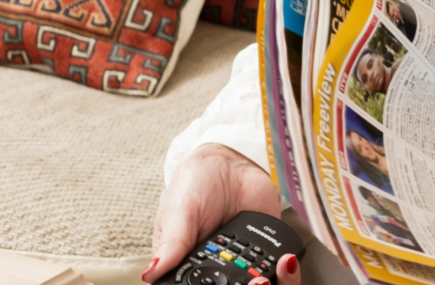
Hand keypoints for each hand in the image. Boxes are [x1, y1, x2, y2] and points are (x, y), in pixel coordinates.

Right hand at [145, 143, 299, 284]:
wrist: (231, 162)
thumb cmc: (195, 185)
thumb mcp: (179, 211)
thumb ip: (171, 243)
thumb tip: (150, 273)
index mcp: (185, 264)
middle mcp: (214, 267)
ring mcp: (242, 260)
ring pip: (255, 284)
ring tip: (263, 280)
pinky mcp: (266, 249)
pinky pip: (277, 268)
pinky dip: (284, 270)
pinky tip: (284, 262)